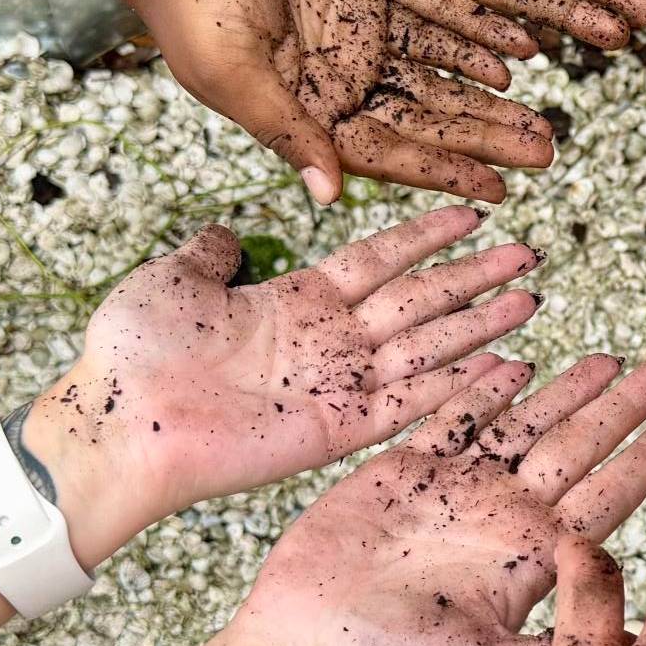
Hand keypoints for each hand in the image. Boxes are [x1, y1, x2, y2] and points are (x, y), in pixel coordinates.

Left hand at [25, 207, 539, 560]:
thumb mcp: (172, 280)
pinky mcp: (336, 432)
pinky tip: (501, 368)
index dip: (425, 237)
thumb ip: (210, 255)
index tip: (471, 213)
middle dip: (473, 278)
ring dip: (479, 326)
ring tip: (530, 298)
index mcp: (294, 302)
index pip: (378, 260)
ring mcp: (335, 387)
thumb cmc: (130, 356)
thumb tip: (223, 232)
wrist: (116, 426)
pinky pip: (408, 404)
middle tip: (527, 254)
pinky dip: (457, 388)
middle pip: (418, 301)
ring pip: (426, 348)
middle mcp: (325, 343)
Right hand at [132, 0, 566, 201]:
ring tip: (544, 119)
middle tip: (547, 153)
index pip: (389, 153)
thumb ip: (284, 129)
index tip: (498, 191)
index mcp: (309, 114)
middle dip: (485, 139)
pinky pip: (432, 23)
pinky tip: (518, 53)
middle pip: (427, 120)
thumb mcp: (232, 71)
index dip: (443, 171)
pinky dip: (472, 39)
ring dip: (489, 99)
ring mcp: (355, 40)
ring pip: (439, 77)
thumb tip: (331, 197)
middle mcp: (339, 85)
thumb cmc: (186, 3)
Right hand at [231, 353, 645, 645]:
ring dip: (564, 392)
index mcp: (534, 562)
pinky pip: (451, 417)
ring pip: (523, 426)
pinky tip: (513, 360)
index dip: (643, 461)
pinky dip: (482, 389)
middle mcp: (503, 521)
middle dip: (618, 410)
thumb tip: (634, 641)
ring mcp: (455, 493)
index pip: (606, 499)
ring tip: (607, 358)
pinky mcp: (402, 471)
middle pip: (575, 449)